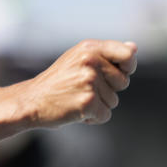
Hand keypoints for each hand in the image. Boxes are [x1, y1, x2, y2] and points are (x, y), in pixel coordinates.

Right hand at [21, 40, 136, 127]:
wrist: (31, 100)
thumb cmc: (58, 80)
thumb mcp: (79, 59)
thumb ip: (107, 54)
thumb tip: (134, 47)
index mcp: (89, 48)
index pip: (127, 55)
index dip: (128, 66)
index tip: (119, 73)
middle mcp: (91, 61)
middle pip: (123, 82)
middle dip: (109, 90)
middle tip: (83, 88)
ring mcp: (89, 81)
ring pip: (114, 101)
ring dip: (99, 105)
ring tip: (76, 98)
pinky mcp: (88, 102)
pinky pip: (105, 115)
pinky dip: (93, 118)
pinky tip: (76, 111)